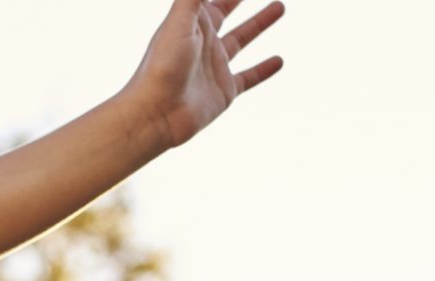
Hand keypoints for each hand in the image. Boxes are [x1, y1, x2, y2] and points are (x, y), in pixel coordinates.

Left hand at [123, 0, 286, 152]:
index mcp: (192, 21)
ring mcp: (215, 65)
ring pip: (243, 39)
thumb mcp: (180, 19)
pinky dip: (265, 69)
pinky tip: (280, 60)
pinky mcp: (224, 90)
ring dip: (260, 22)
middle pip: (228, 9)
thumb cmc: (161, 66)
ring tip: (280, 6)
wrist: (154, 115)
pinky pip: (250, 77)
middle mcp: (204, 41)